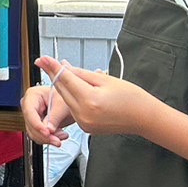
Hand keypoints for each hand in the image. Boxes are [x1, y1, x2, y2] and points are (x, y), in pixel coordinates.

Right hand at [20, 80, 73, 147]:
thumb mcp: (62, 105)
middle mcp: (29, 106)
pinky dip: (49, 139)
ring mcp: (32, 117)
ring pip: (34, 134)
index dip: (37, 124)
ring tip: (61, 136)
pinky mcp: (37, 126)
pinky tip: (59, 136)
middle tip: (57, 139)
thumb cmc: (66, 98)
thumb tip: (48, 130)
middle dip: (45, 135)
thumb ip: (55, 118)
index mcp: (32, 95)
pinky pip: (39, 137)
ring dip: (48, 139)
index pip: (29, 112)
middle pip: (31, 125)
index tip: (47, 132)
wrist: (72, 103)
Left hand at [36, 55, 165, 139]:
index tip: (43, 58)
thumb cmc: (131, 97)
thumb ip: (81, 74)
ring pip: (66, 100)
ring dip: (63, 87)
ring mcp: (83, 123)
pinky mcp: (85, 128)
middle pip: (62, 91)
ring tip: (64, 73)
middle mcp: (84, 114)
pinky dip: (72, 98)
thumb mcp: (105, 79)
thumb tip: (63, 67)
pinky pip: (73, 109)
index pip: (65, 80)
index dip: (53, 67)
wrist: (144, 118)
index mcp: (90, 100)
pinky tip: (76, 89)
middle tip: (45, 61)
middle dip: (54, 75)